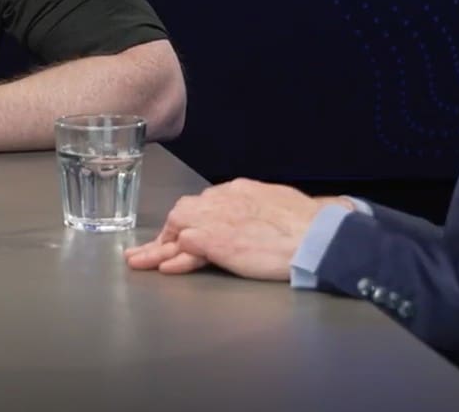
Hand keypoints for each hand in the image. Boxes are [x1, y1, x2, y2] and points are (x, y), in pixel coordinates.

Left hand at [123, 178, 327, 281]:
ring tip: (139, 261)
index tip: (180, 235)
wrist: (319, 234)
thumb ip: (259, 207)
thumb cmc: (310, 222)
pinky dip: (173, 257)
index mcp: (239, 190)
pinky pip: (186, 247)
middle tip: (149, 251)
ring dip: (158, 246)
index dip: (189, 221)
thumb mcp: (278, 203)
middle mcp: (223, 199)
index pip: (204, 203)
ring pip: (177, 227)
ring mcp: (217, 218)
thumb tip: (255, 216)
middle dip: (166, 233)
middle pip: (183, 212)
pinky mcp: (217, 240)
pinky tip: (162, 267)